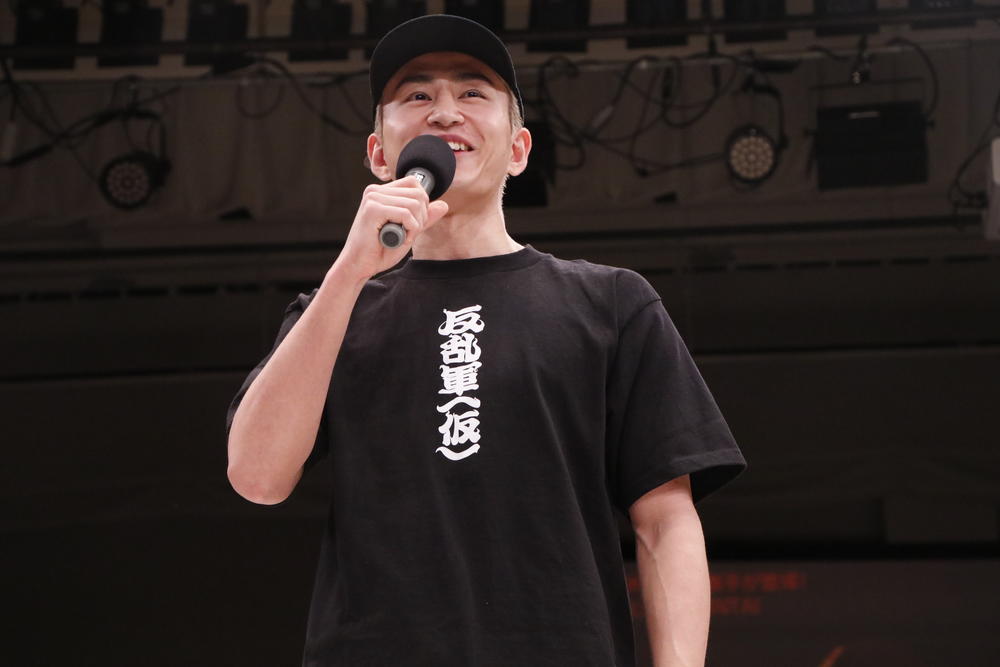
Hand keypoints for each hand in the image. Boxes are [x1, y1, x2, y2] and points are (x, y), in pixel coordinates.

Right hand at [335, 176, 449, 280]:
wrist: (358, 266)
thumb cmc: (380, 250)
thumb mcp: (408, 232)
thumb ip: (424, 218)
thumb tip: (444, 204)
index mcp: (381, 192)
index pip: (414, 184)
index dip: (422, 205)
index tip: (411, 224)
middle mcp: (375, 190)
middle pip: (418, 194)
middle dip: (420, 218)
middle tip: (407, 233)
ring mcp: (373, 198)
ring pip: (414, 204)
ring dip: (414, 226)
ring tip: (400, 237)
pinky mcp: (372, 209)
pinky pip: (406, 214)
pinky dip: (408, 230)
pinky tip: (396, 239)